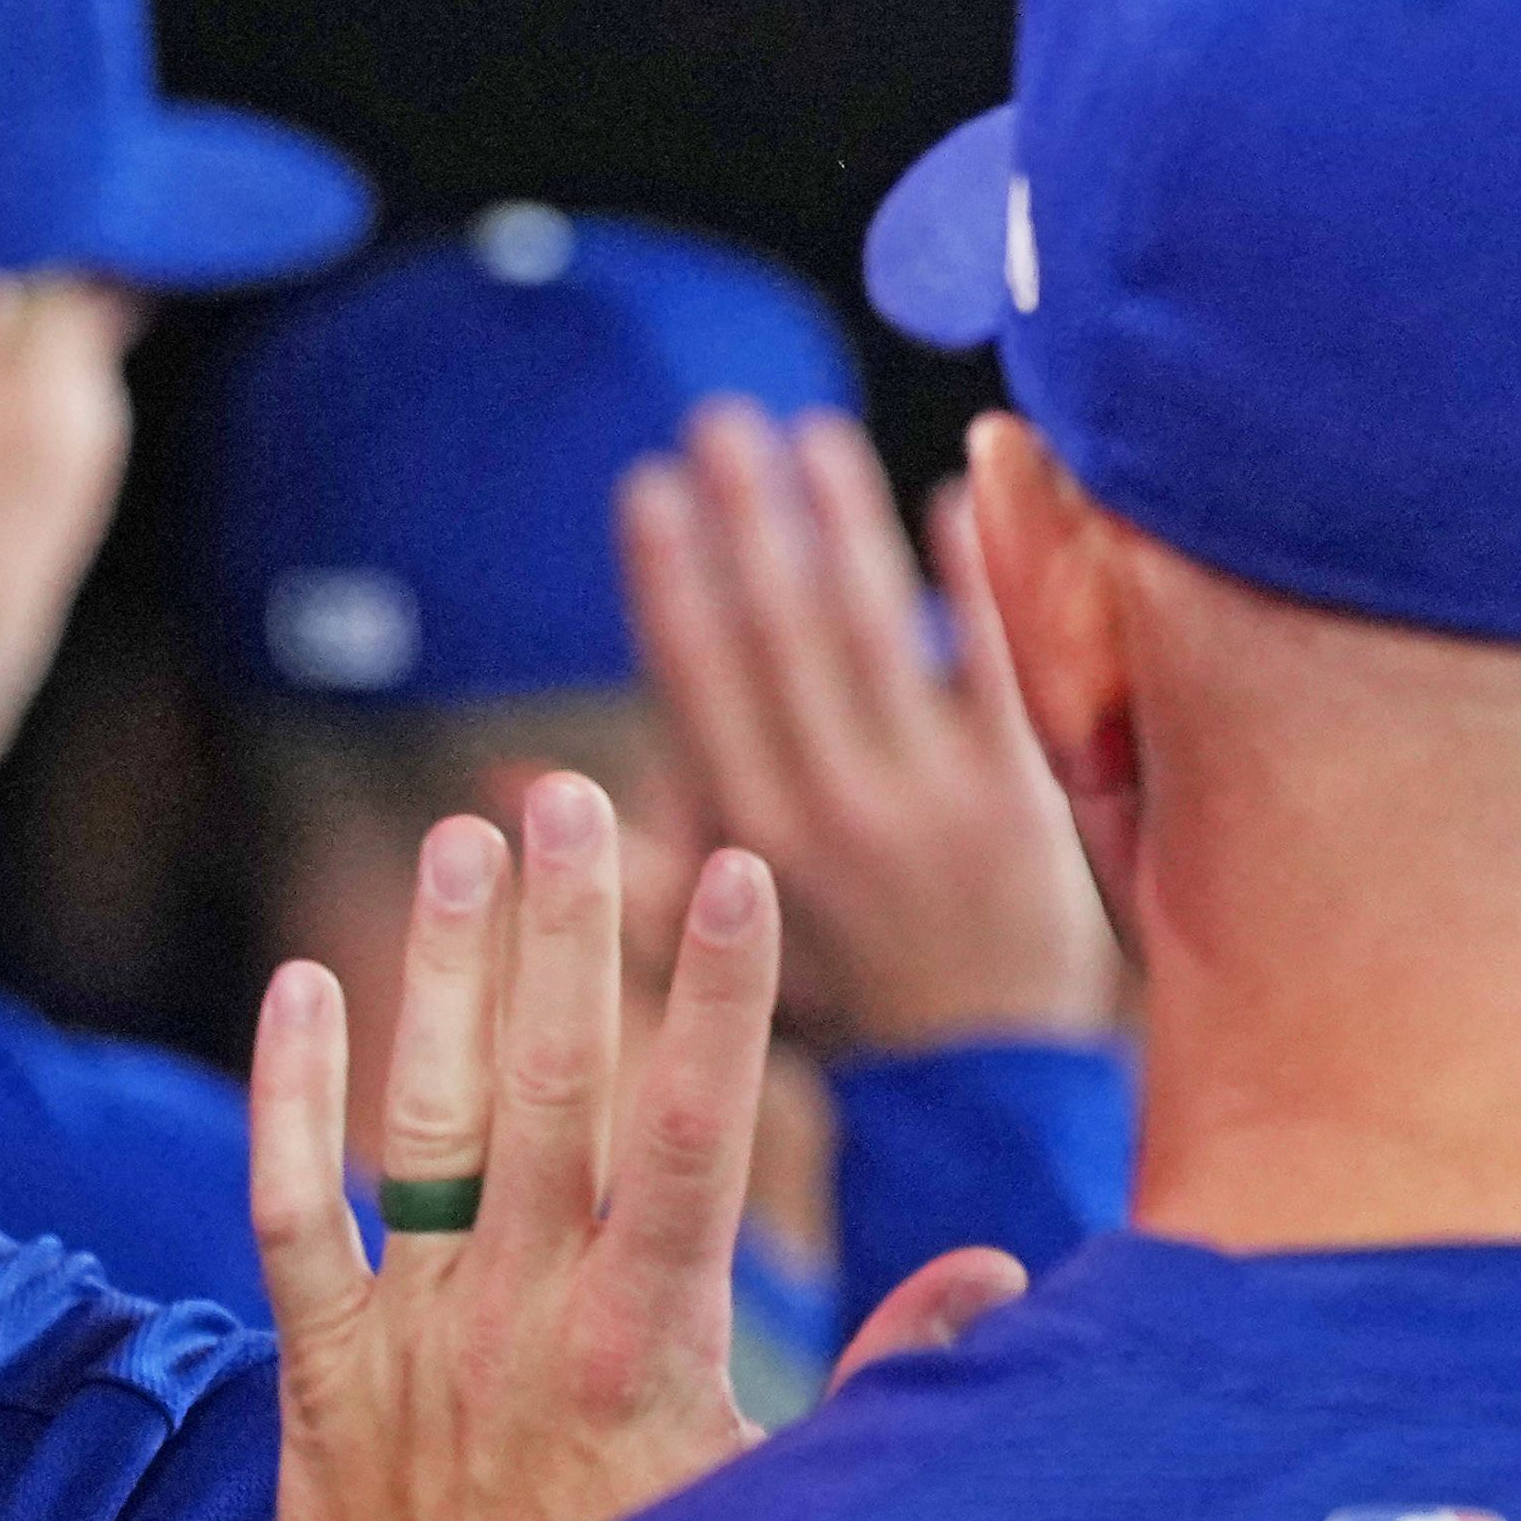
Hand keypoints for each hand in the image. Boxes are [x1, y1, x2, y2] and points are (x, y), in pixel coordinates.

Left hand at [248, 776, 1015, 1520]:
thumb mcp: (775, 1515)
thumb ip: (879, 1381)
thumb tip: (992, 1275)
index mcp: (644, 1347)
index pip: (687, 1135)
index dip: (711, 996)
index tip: (733, 872)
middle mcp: (520, 1323)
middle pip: (550, 1091)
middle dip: (565, 932)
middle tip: (565, 794)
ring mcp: (408, 1340)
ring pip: (420, 1123)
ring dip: (440, 974)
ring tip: (458, 841)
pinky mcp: (315, 1375)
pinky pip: (286, 1216)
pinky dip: (286, 1103)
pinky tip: (302, 991)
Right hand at [619, 398, 1124, 1056]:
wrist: (984, 1096)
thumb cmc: (833, 1015)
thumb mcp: (700, 954)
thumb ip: (616, 854)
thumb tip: (493, 782)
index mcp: (746, 843)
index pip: (696, 683)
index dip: (668, 580)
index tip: (646, 488)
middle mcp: (831, 815)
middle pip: (780, 634)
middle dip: (747, 520)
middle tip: (722, 424)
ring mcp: (935, 803)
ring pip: (876, 632)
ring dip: (842, 523)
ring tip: (814, 437)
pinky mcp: (1028, 799)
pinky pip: (1000, 666)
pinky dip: (975, 579)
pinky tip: (953, 494)